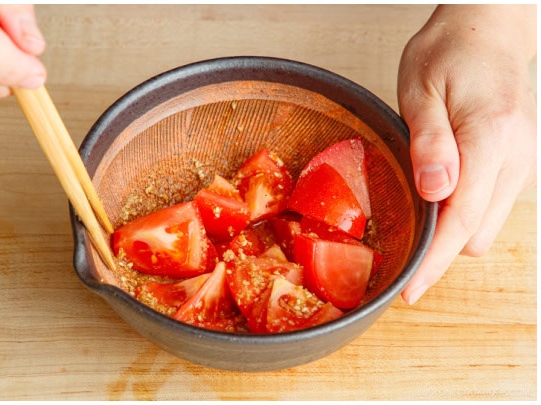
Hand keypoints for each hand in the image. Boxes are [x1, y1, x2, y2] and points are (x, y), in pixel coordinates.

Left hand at [396, 5, 536, 303]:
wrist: (488, 30)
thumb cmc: (450, 52)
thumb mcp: (420, 90)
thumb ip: (429, 143)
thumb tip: (434, 192)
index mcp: (490, 139)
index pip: (461, 219)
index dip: (433, 261)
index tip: (410, 290)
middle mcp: (516, 158)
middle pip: (476, 234)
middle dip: (436, 247)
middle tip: (393, 246)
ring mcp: (523, 163)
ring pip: (485, 226)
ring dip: (450, 228)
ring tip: (411, 212)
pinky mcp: (519, 164)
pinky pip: (489, 206)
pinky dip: (462, 212)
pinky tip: (434, 195)